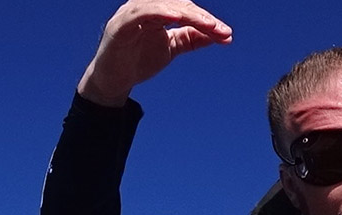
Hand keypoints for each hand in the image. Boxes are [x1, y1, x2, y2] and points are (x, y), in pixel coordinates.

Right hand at [77, 0, 232, 106]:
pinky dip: (160, 11)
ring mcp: (132, 14)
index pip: (186, 9)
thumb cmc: (139, 60)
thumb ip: (191, 39)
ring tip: (209, 26)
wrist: (114, 80)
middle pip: (179, 4)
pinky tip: (177, 16)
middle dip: (203, 19)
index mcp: (157, 10)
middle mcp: (145, 7)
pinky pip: (142, 12)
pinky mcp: (122, 24)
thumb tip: (219, 35)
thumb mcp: (171, 48)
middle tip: (222, 31)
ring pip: (165, 5)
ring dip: (189, 14)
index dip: (207, 21)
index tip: (226, 34)